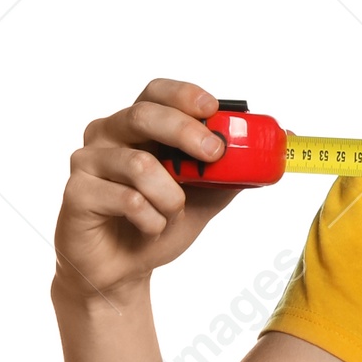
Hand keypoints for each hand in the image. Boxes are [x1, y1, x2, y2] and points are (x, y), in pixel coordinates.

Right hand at [53, 79, 236, 306]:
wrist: (124, 268)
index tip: (213, 109)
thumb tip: (285, 140)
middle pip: (144, 115)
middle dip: (185, 132)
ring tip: (173, 214)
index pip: (157, 92)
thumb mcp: (207, 194)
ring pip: (138, 164)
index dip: (184, 96)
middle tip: (214, 154)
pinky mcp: (76, 193)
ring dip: (171, 197)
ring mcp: (87, 161)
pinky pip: (126, 200)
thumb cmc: (159, 220)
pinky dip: (152, 220)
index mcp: (138, 126)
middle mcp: (107, 134)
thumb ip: (236, 169)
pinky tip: (150, 228)